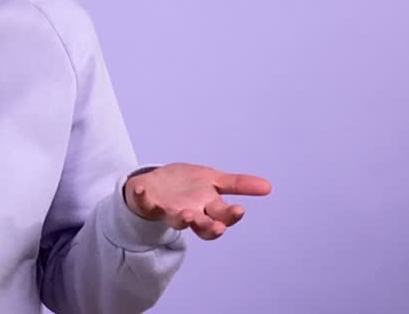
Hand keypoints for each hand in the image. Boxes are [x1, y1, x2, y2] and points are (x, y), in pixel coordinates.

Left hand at [122, 163, 271, 240]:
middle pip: (202, 226)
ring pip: (176, 220)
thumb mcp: (213, 181)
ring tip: (186, 214)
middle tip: (218, 226)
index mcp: (207, 208)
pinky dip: (141, 196)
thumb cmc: (187, 186)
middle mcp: (190, 213)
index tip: (240, 210)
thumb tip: (269, 187)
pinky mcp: (147, 202)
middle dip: (210, 227)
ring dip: (181, 218)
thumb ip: (239, 184)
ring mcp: (168, 210)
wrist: (156, 185)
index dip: (230, 216)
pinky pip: (144, 202)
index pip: (222, 217)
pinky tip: (139, 189)